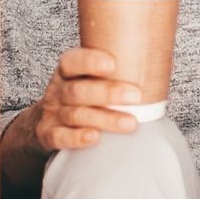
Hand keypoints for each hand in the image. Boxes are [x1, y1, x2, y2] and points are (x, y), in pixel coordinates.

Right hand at [28, 48, 142, 150]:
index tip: (113, 64)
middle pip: (79, 90)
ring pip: (76, 115)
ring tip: (130, 123)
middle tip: (136, 96)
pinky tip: (95, 138)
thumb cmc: (78, 98)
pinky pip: (60, 137)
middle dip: (108, 93)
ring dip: (104, 119)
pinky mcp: (48, 135)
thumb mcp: (85, 81)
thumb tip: (156, 64)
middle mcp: (57, 91)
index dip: (90, 61)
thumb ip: (110, 74)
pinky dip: (77, 138)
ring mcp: (52, 114)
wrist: (43, 124)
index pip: (72, 61)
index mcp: (66, 73)